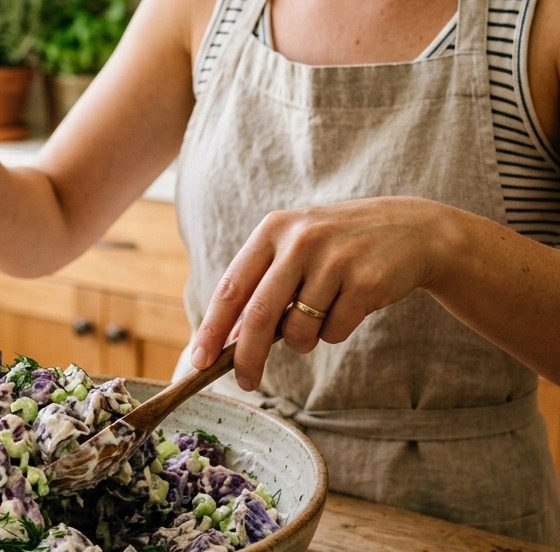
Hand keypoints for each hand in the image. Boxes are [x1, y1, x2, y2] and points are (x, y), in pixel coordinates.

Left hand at [190, 197, 450, 389]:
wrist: (413, 230)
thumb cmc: (339, 247)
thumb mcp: (295, 247)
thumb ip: (261, 284)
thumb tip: (226, 339)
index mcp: (273, 230)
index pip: (231, 288)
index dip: (212, 328)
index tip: (199, 360)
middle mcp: (300, 240)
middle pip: (258, 316)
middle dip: (247, 358)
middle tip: (245, 382)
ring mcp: (334, 260)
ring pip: (298, 330)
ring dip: (303, 339)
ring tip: (321, 313)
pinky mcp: (365, 282)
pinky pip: (334, 331)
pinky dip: (336, 331)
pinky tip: (351, 303)